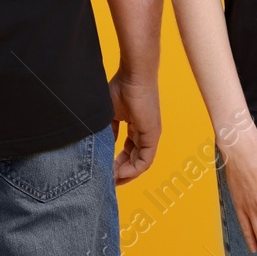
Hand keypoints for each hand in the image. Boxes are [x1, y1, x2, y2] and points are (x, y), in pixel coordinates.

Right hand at [108, 68, 160, 184]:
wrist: (133, 74)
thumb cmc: (121, 87)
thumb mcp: (111, 114)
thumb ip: (109, 131)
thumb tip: (104, 145)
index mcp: (137, 127)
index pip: (129, 151)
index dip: (117, 163)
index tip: (105, 170)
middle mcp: (146, 133)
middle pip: (135, 160)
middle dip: (121, 172)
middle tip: (107, 180)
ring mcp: (151, 135)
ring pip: (141, 163)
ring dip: (126, 174)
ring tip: (112, 180)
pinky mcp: (152, 135)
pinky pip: (145, 160)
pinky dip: (133, 170)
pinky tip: (119, 174)